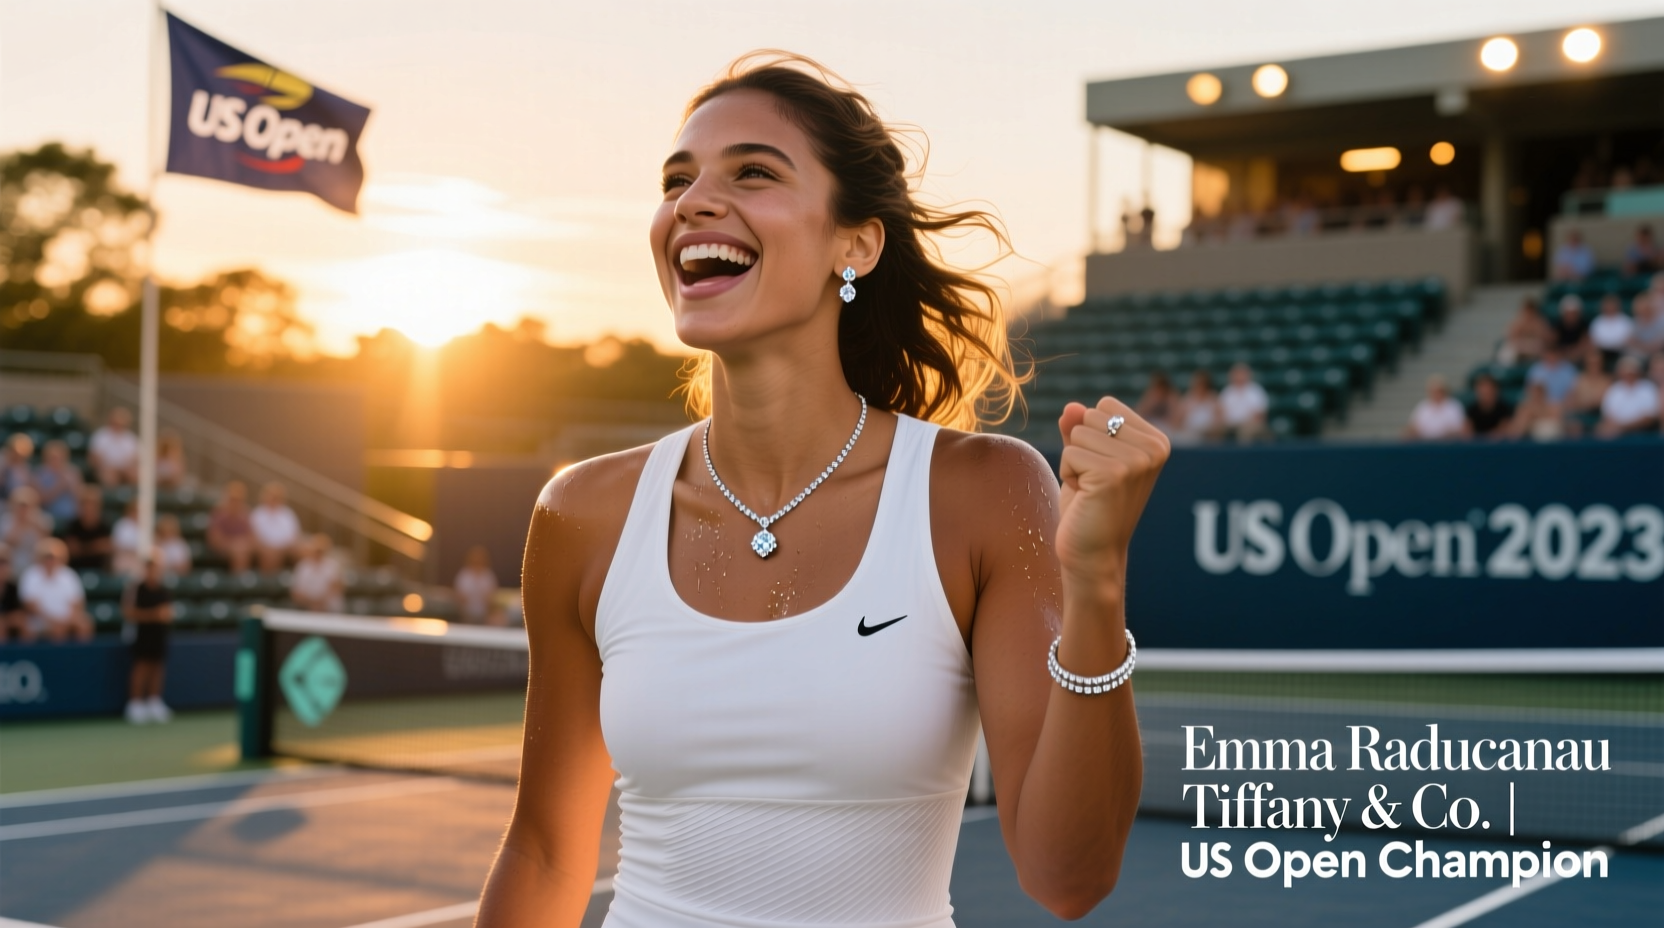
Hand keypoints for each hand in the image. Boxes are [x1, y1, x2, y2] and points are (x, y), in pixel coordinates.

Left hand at [1056, 398, 1169, 594]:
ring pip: (1078, 433)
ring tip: (1090, 490)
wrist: (1093, 554)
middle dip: (1081, 447)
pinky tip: (1085, 497)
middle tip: (1094, 482)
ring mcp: (1137, 461)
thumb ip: (1081, 429)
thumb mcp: (1086, 459)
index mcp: (1156, 441)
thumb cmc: (1089, 507)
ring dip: (1074, 462)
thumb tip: (1071, 406)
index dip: (1092, 434)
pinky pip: (1070, 453)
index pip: (1106, 405)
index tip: (1102, 467)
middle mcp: (1153, 448)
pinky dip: (1068, 474)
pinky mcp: (1115, 474)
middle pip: (1091, 415)